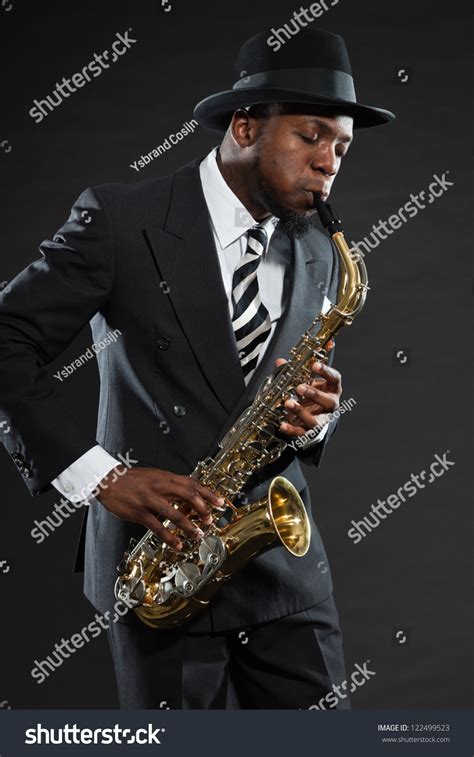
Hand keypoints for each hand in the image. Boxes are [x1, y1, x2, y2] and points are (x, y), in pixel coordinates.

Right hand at [96, 466, 225, 549]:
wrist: (108, 480)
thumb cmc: (131, 479)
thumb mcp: (154, 476)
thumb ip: (170, 484)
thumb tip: (187, 493)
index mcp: (165, 477)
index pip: (192, 484)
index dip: (208, 493)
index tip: (220, 502)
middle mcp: (160, 486)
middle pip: (189, 496)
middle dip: (203, 510)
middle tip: (209, 520)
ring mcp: (150, 499)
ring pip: (175, 513)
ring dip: (189, 526)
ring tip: (197, 534)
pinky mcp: (140, 512)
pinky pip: (158, 527)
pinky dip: (170, 537)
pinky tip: (177, 544)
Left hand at [275, 356, 341, 438]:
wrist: (314, 413)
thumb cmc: (311, 393)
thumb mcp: (306, 380)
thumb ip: (294, 371)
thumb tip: (280, 362)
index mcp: (332, 389)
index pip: (335, 379)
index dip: (326, 372)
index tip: (314, 365)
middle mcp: (330, 405)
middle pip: (328, 401)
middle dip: (313, 394)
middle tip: (299, 387)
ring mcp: (322, 419)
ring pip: (316, 420)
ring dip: (301, 412)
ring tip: (288, 403)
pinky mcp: (311, 431)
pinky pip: (302, 433)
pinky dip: (292, 430)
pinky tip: (282, 425)